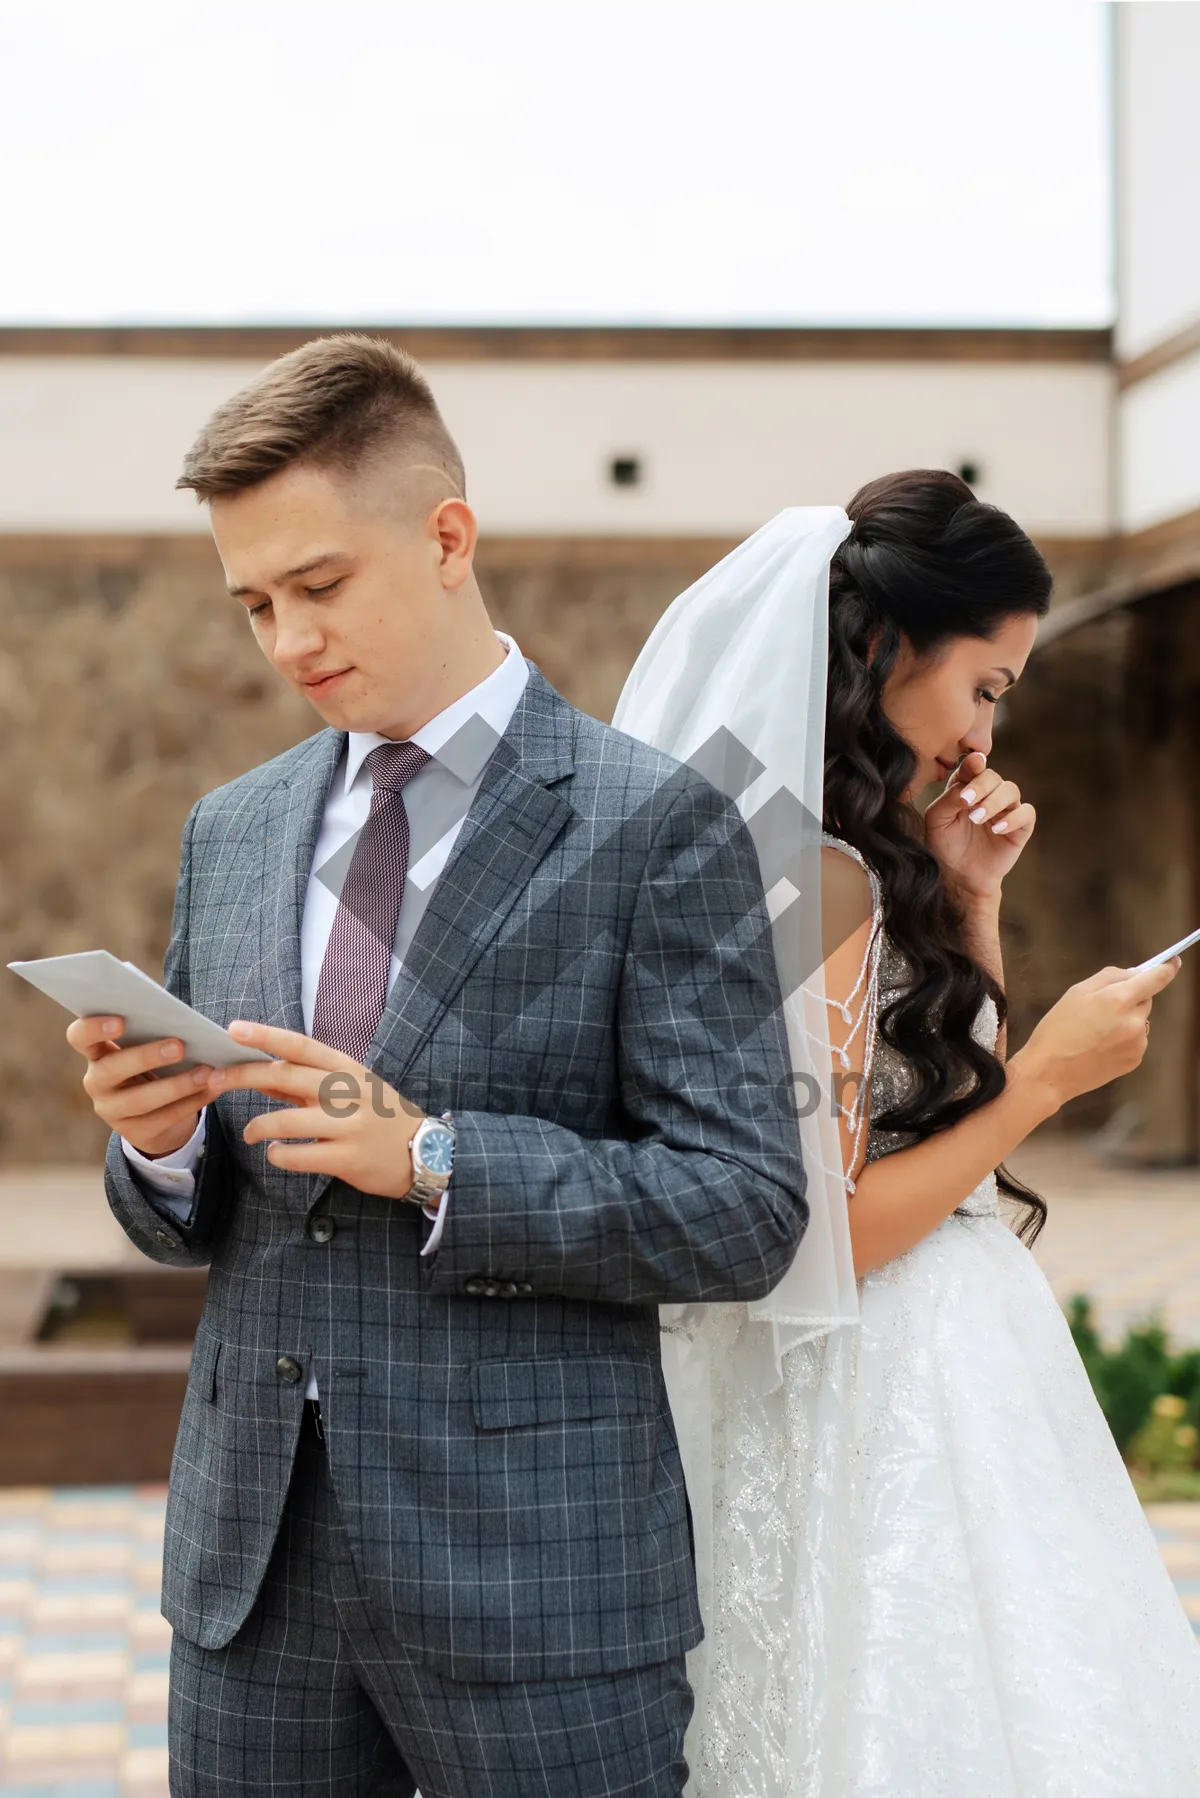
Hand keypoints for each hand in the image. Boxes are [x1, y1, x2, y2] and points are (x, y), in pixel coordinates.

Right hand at [67, 1015, 213, 1156]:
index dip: (93, 1028)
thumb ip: (155, 1031)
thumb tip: (184, 1018)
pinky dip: (192, 1102)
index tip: (120, 1020)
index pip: (79, 1037)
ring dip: (176, 1085)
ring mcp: (112, 1110)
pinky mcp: (135, 1132)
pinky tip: (214, 1088)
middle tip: (178, 1046)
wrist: (158, 1114)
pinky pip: (164, 1119)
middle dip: (144, 1057)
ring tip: (206, 1072)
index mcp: (97, 1052)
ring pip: (139, 1101)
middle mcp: (97, 1082)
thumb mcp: (149, 1047)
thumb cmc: (155, 1064)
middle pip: (110, 1070)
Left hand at [206, 1020, 424, 1199]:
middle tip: (214, 1079)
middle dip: (244, 1076)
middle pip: (287, 1077)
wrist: (423, 1153)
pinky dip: (278, 1155)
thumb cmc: (380, 1117)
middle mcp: (350, 1092)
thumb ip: (307, 1084)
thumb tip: (261, 1073)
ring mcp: (350, 1125)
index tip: (235, 1029)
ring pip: (286, 1121)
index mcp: (349, 1069)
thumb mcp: (350, 1090)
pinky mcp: (347, 1158)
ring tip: (250, 1133)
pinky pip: (298, 1155)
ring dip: (257, 1126)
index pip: (303, 1046)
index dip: (267, 1036)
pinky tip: (276, 1153)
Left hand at [923, 751, 1034, 904]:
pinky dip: (1014, 818)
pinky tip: (997, 829)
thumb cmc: (945, 845)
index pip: (973, 766)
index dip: (974, 763)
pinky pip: (1026, 813)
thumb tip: (965, 790)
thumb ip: (948, 800)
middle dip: (981, 785)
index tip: (973, 764)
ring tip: (977, 818)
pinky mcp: (1021, 827)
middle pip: (992, 776)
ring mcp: (1006, 809)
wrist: (959, 876)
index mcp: (966, 786)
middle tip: (967, 801)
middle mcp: (988, 794)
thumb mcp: (937, 821)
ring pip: (1010, 790)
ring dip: (994, 801)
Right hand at [1011, 958, 1179, 1110]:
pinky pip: (1136, 1040)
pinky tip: (1101, 1046)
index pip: (1157, 979)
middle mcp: (1135, 1021)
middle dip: (1130, 999)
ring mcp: (1138, 1043)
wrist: (1050, 1072)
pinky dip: (1125, 1039)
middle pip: (1146, 1000)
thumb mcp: (1076, 992)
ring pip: (1141, 1021)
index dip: (1167, 968)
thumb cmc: (1057, 1029)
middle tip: (1101, 1009)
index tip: (1173, 963)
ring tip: (1097, 1032)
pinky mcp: (1135, 1060)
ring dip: (1127, 1021)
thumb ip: (1109, 977)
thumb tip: (1134, 974)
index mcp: (1119, 999)